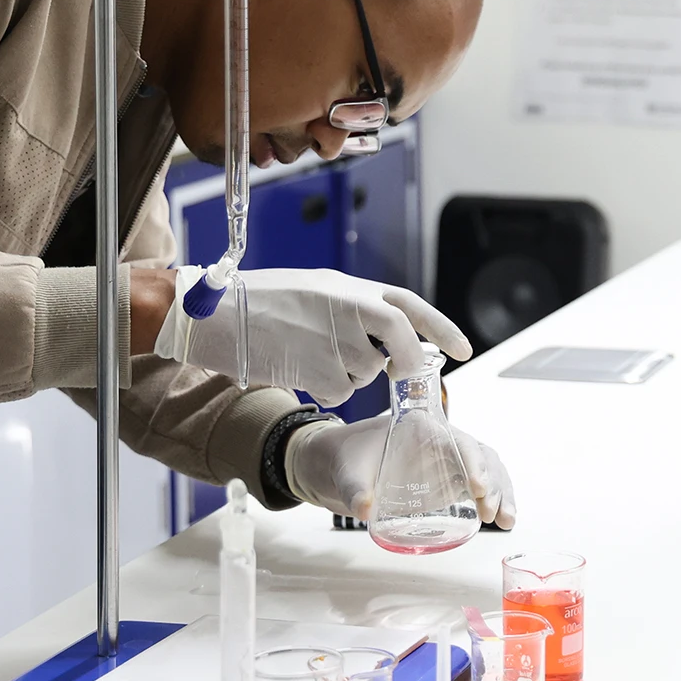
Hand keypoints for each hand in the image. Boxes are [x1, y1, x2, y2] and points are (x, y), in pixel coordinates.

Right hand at [153, 267, 469, 403]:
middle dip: (404, 364)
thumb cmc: (263, 300)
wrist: (215, 314)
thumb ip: (356, 309)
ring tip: (307, 350)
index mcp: (354, 288)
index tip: (464, 349)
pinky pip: (338, 392)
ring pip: (365, 374)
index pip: (411, 308)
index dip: (441, 328)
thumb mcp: (318, 291)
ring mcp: (338, 341)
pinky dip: (322, 388)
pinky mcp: (320, 372)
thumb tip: (391, 334)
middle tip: (398, 373)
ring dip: (345, 373)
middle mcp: (353, 310)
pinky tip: (296, 365)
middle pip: (400, 344)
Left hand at [284, 412, 517, 526]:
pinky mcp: (448, 482)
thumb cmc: (345, 456)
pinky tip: (503, 520)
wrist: (338, 466)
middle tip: (491, 512)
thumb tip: (363, 509)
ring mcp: (448, 462)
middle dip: (493, 483)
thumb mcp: (346, 469)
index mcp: (421, 428)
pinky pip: (480, 488)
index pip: (457, 439)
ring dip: (501, 494)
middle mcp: (441, 441)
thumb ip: (353, 489)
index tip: (477, 486)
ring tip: (506, 521)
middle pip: (480, 456)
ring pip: (487, 472)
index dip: (473, 460)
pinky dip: (494, 501)